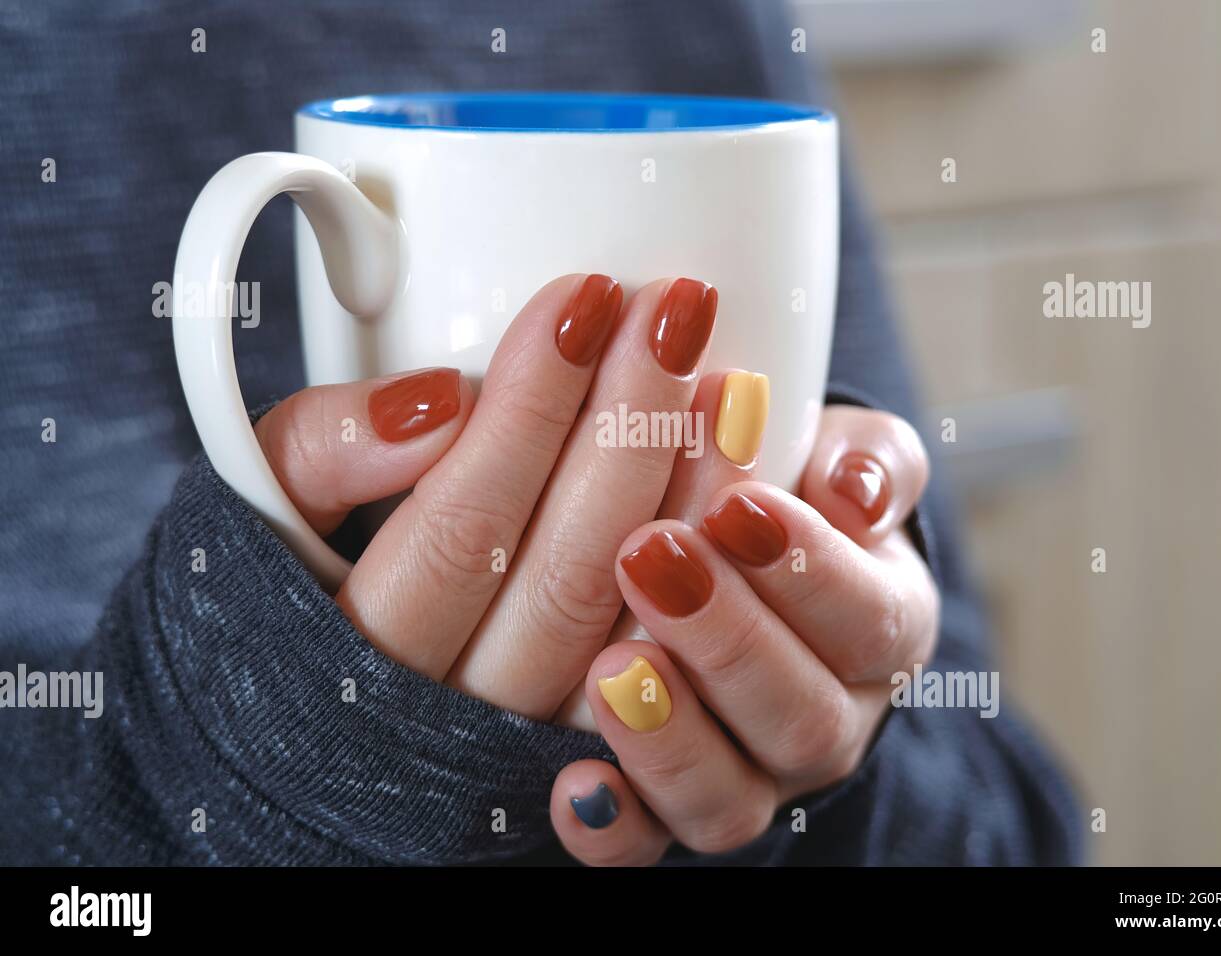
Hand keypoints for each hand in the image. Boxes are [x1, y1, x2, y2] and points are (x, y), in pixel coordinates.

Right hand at [250, 273, 721, 719]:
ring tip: (729, 380)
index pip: (461, 526)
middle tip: (674, 309)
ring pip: (632, 632)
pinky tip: (743, 490)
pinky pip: (674, 682)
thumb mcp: (256, 504)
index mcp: (355, 651)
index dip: (532, 407)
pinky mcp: (594, 749)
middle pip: (565, 572)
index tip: (583, 299)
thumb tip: (436, 403)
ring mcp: (531, 744)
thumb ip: (317, 450)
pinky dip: (716, 585)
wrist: (314, 722)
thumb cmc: (282, 581)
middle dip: (629, 428)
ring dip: (691, 502)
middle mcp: (454, 716)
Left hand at [549, 405, 939, 863]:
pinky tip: (576, 785)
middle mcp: (829, 722)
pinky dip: (615, 827)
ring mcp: (754, 779)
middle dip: (726, 640)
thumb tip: (855, 487)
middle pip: (803, 717)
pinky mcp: (675, 811)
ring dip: (670, 738)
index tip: (735, 505)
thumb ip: (865, 460)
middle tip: (649, 558)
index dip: (808, 570)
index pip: (870, 618)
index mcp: (884, 631)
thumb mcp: (840, 460)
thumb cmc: (792, 498)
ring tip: (611, 666)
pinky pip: (649, 845)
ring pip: (731, 800)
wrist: (750, 572)